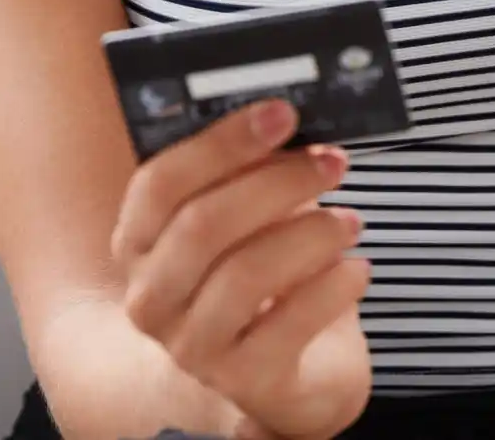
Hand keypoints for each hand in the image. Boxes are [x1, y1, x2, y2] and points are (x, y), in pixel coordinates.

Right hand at [111, 99, 373, 439]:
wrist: (280, 370)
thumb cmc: (262, 271)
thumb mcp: (248, 216)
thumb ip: (254, 169)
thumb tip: (292, 119)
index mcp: (138, 241)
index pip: (161, 182)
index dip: (222, 143)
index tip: (282, 113)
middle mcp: (151, 296)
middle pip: (202, 226)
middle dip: (276, 183)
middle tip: (331, 162)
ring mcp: (191, 345)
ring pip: (245, 275)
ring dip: (309, 235)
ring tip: (350, 220)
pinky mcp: (242, 380)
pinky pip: (288, 326)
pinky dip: (331, 288)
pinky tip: (356, 269)